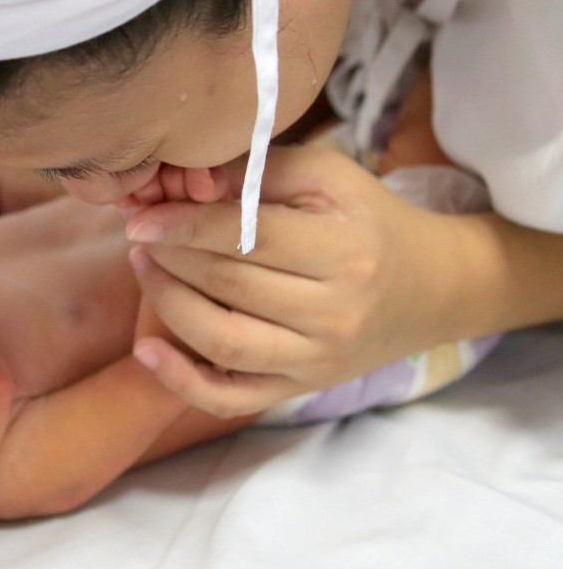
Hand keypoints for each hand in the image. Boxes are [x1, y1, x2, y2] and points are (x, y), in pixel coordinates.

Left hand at [124, 146, 468, 417]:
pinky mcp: (298, 388)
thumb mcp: (328, 178)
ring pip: (222, 341)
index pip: (249, 237)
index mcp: (345, 252)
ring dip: (167, 304)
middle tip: (140, 232)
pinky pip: (231, 398)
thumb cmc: (366, 221)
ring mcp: (315, 360)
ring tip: (143, 267)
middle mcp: (334, 314)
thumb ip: (259, 170)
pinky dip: (182, 380)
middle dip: (170, 257)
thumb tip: (186, 178)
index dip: (186, 224)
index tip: (143, 214)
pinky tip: (148, 349)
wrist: (428, 289)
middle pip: (229, 285)